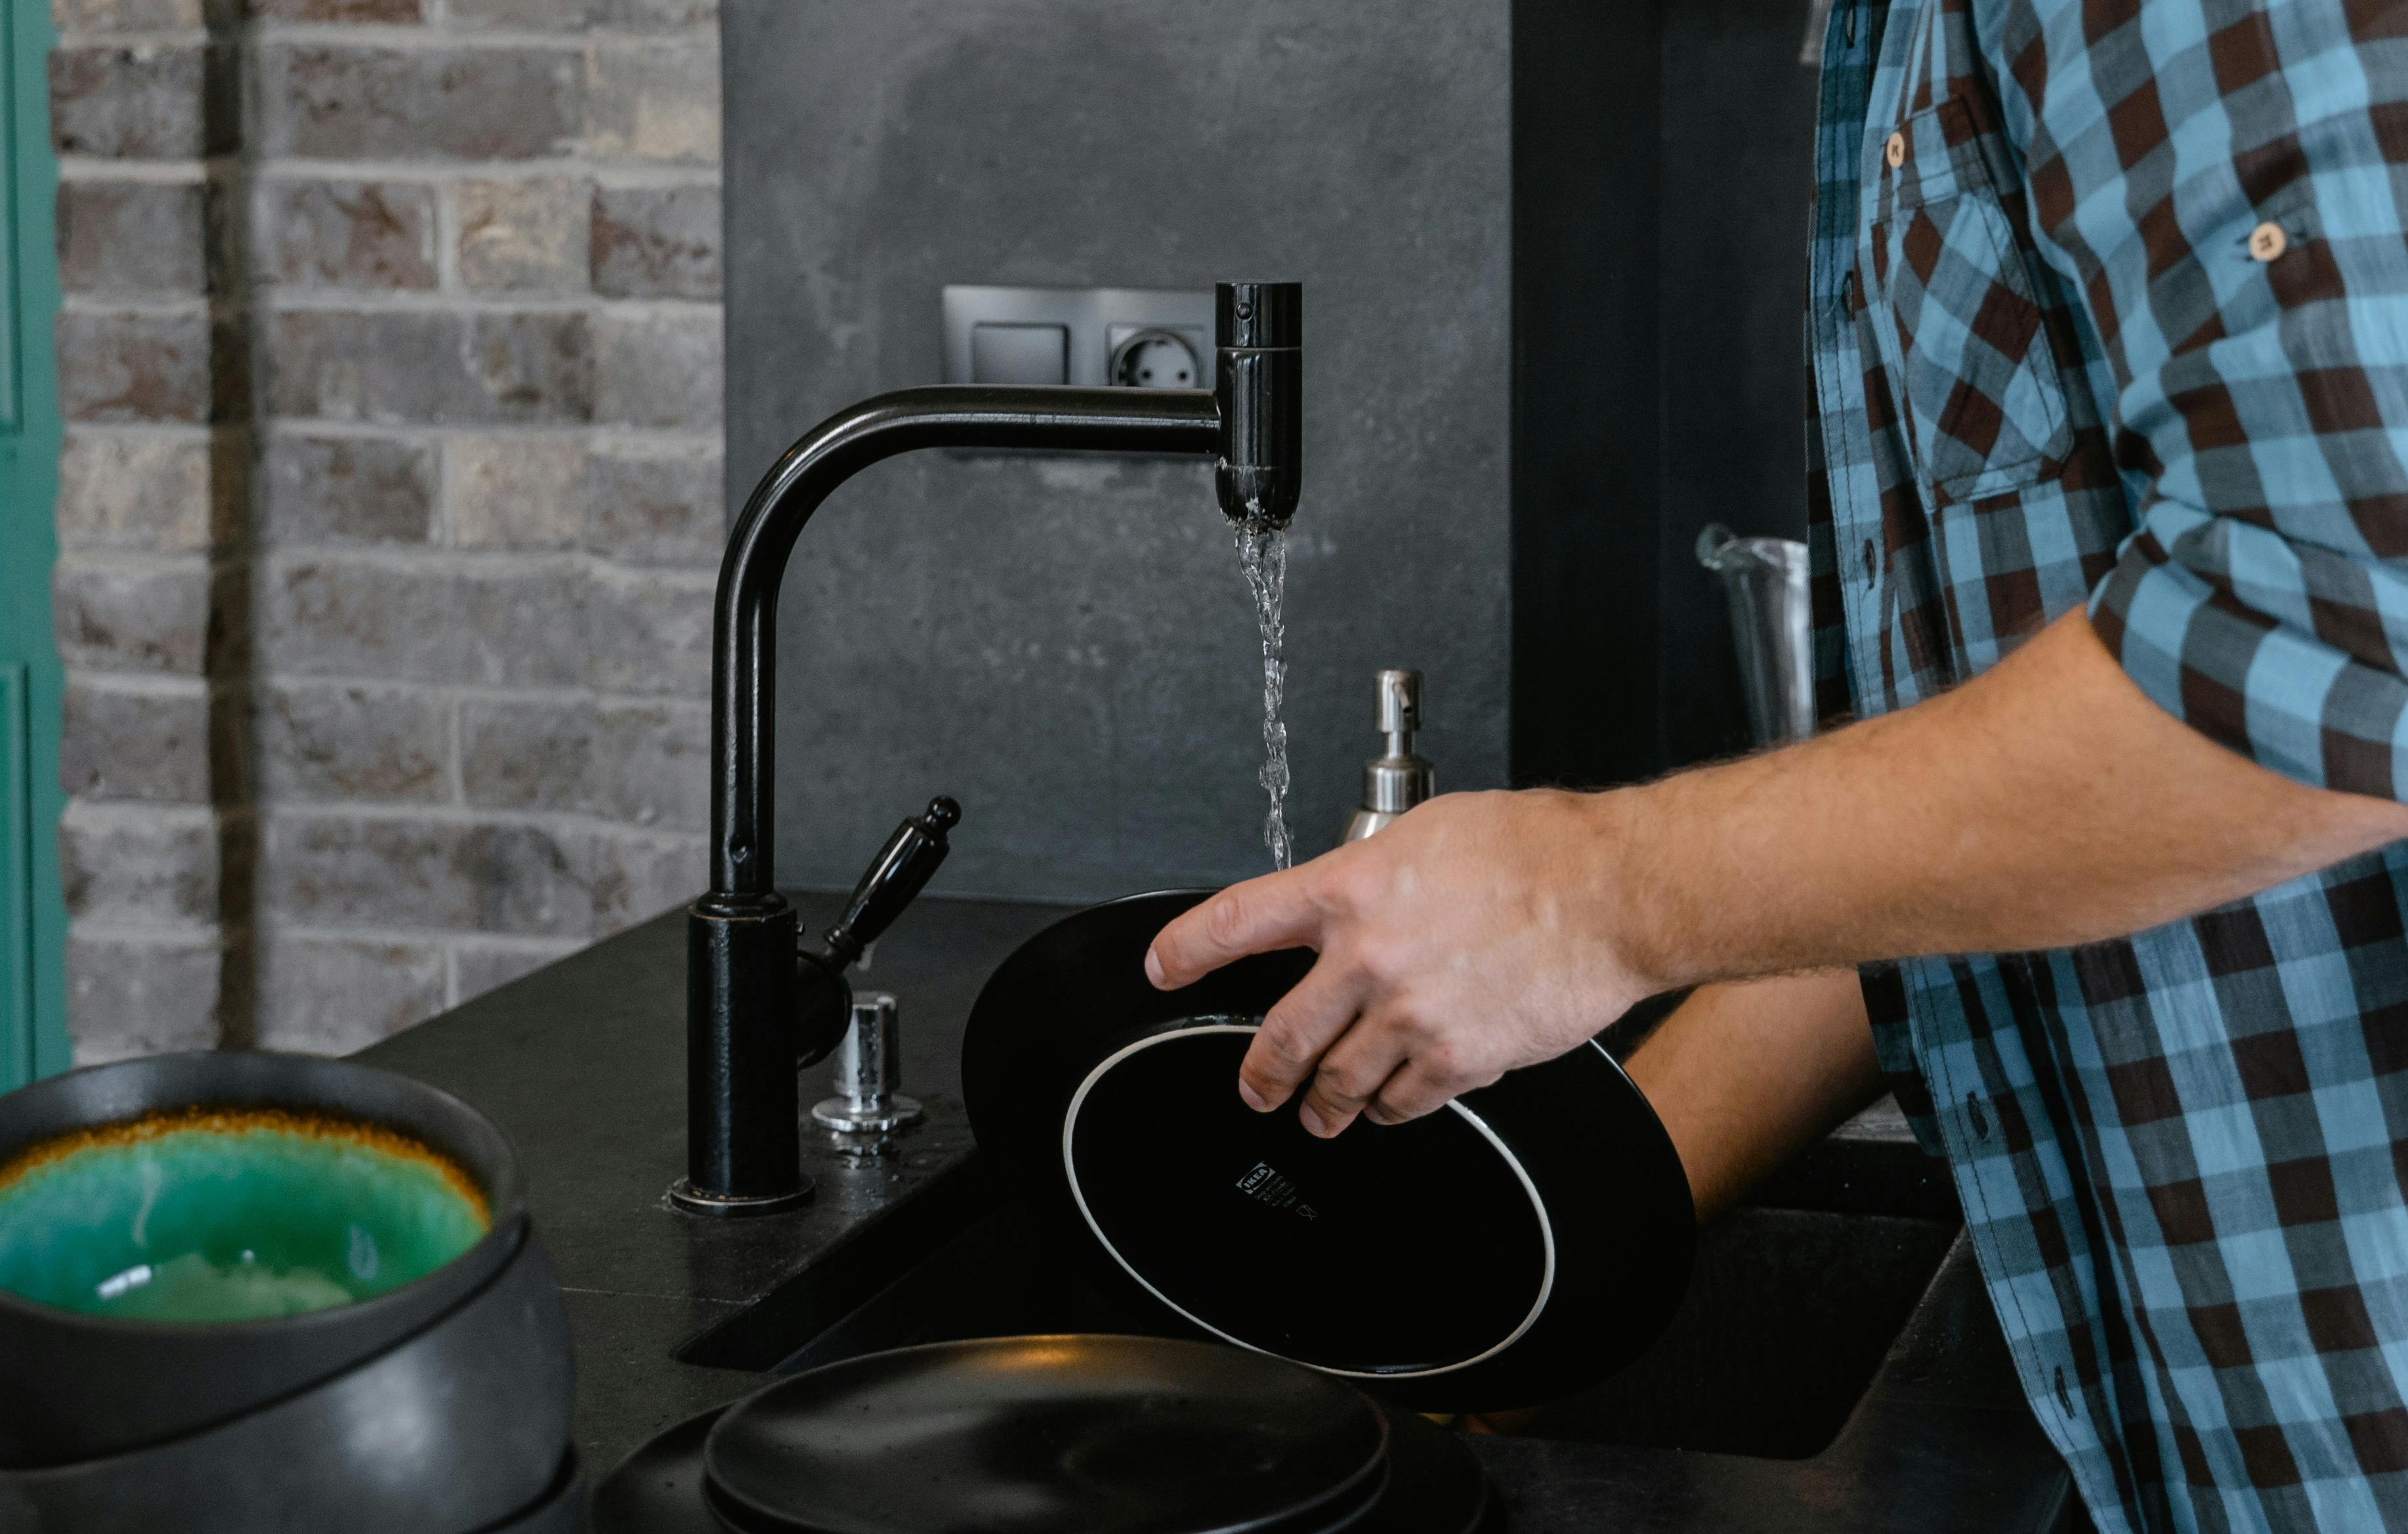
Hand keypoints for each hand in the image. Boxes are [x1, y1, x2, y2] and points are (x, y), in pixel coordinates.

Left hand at [1146, 790, 1649, 1136]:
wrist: (1611, 890)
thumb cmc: (1535, 849)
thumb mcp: (1427, 833)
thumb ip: (1374, 874)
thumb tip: (1351, 900)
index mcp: (1350, 889)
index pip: (1237, 921)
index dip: (1186, 950)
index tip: (1164, 968)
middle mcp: (1367, 955)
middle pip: (1278, 1037)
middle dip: (1258, 1075)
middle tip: (1255, 1087)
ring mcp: (1407, 1014)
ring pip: (1336, 1082)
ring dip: (1322, 1105)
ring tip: (1322, 1113)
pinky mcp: (1455, 1059)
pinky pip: (1400, 1103)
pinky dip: (1388, 1109)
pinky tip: (1390, 1103)